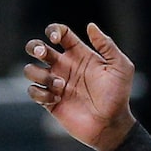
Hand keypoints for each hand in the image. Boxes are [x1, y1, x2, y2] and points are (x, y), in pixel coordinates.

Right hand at [24, 21, 135, 150]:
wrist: (112, 124)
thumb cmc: (118, 95)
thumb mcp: (120, 67)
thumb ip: (106, 45)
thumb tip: (90, 26)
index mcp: (79, 54)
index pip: (59, 33)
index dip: (53, 30)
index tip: (55, 39)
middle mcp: (64, 66)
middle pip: (37, 47)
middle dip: (34, 46)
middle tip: (43, 53)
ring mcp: (55, 83)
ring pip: (30, 70)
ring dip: (40, 74)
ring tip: (60, 85)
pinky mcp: (49, 101)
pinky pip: (33, 91)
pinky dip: (40, 93)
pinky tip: (57, 99)